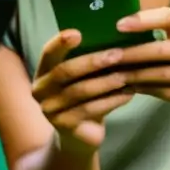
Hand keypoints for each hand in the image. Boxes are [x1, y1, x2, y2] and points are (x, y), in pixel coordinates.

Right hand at [31, 30, 133, 154]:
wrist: (78, 137)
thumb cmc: (83, 98)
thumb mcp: (79, 79)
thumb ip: (85, 61)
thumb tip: (114, 35)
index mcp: (42, 72)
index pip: (47, 53)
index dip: (60, 43)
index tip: (78, 32)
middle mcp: (40, 90)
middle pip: (65, 71)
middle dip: (92, 61)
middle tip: (117, 54)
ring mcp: (50, 110)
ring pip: (80, 91)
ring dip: (106, 81)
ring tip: (128, 74)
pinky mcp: (65, 126)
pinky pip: (91, 110)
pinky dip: (112, 100)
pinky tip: (129, 94)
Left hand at [116, 7, 169, 112]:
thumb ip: (154, 31)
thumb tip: (115, 29)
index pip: (168, 17)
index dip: (143, 20)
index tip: (118, 26)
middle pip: (160, 49)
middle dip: (130, 54)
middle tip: (107, 57)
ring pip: (160, 74)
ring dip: (133, 75)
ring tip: (113, 75)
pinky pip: (164, 91)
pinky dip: (143, 88)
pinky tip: (127, 86)